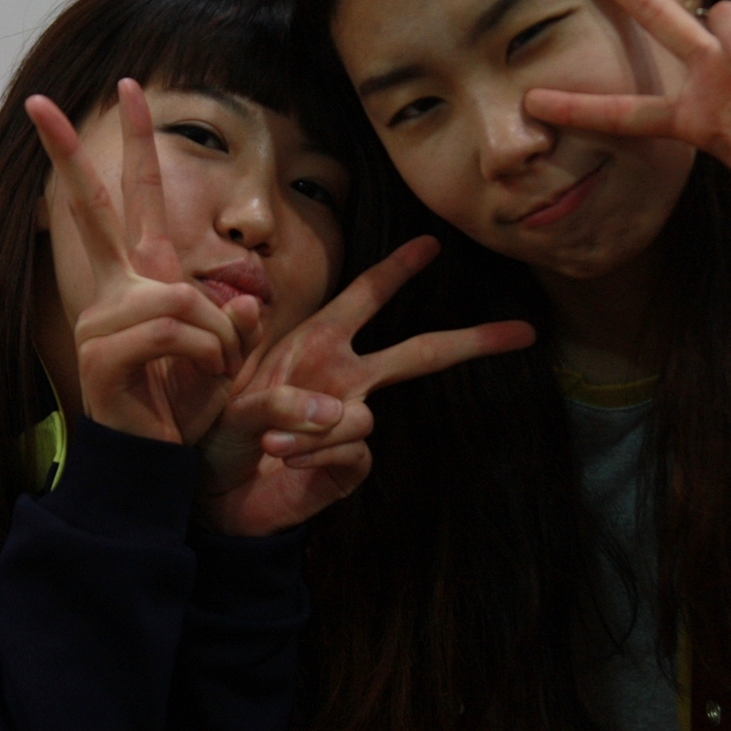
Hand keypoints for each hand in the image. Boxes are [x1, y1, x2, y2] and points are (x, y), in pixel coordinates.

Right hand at [26, 79, 260, 444]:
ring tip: (218, 370)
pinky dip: (205, 353)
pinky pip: (172, 328)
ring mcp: (101, 319)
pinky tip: (201, 379)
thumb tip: (244, 302)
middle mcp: (114, 290)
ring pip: (180, 295)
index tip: (127, 88)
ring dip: (218, 336)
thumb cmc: (184, 408)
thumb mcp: (224, 354)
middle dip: (70, 152)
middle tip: (38, 102)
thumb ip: (235, 318)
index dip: (133, 145)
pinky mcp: (101, 353)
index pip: (131, 202)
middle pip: (95, 208)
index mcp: (141, 279)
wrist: (156, 465)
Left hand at [197, 235, 535, 535]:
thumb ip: (269, 377)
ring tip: (270, 442)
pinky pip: (352, 452)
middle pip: (421, 353)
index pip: (365, 297)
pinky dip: (315, 454)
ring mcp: (350, 422)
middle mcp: (345, 377)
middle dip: (472, 340)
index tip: (430, 243)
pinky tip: (284, 459)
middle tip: (523, 330)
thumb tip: (334, 401)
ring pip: (365, 418)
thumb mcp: (225, 381)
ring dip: (314, 429)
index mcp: (317, 341)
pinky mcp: (348, 467)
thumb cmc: (215, 424)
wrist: (207, 487)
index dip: (396, 269)